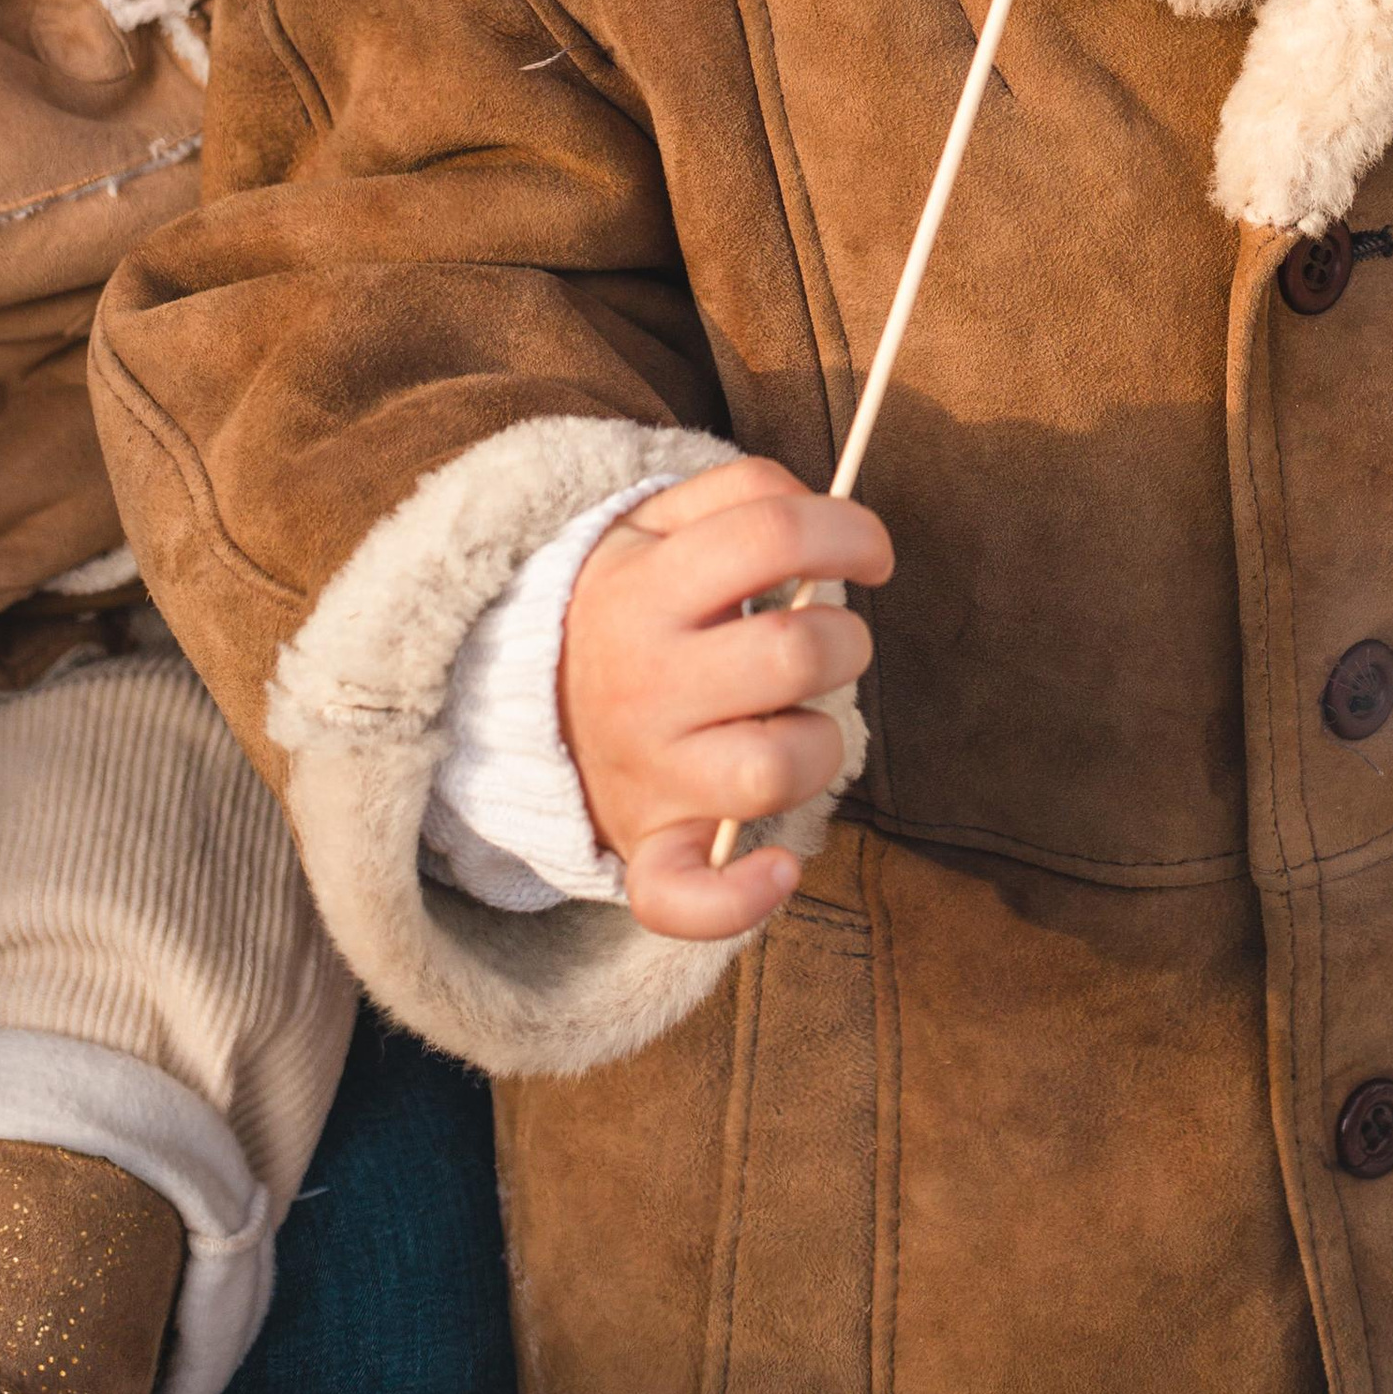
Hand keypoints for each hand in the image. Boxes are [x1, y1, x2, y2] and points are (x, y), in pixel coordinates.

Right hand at [558, 453, 891, 943]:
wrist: (520, 700)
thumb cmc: (631, 603)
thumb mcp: (656, 522)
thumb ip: (744, 494)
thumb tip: (831, 518)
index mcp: (644, 586)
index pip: (771, 534)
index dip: (848, 531)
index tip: (872, 552)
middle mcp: (644, 681)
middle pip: (791, 654)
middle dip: (846, 639)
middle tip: (830, 641)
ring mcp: (647, 772)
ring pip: (772, 770)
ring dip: (820, 743)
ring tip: (798, 723)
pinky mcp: (649, 847)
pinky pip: (689, 899)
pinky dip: (742, 899)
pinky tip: (778, 867)